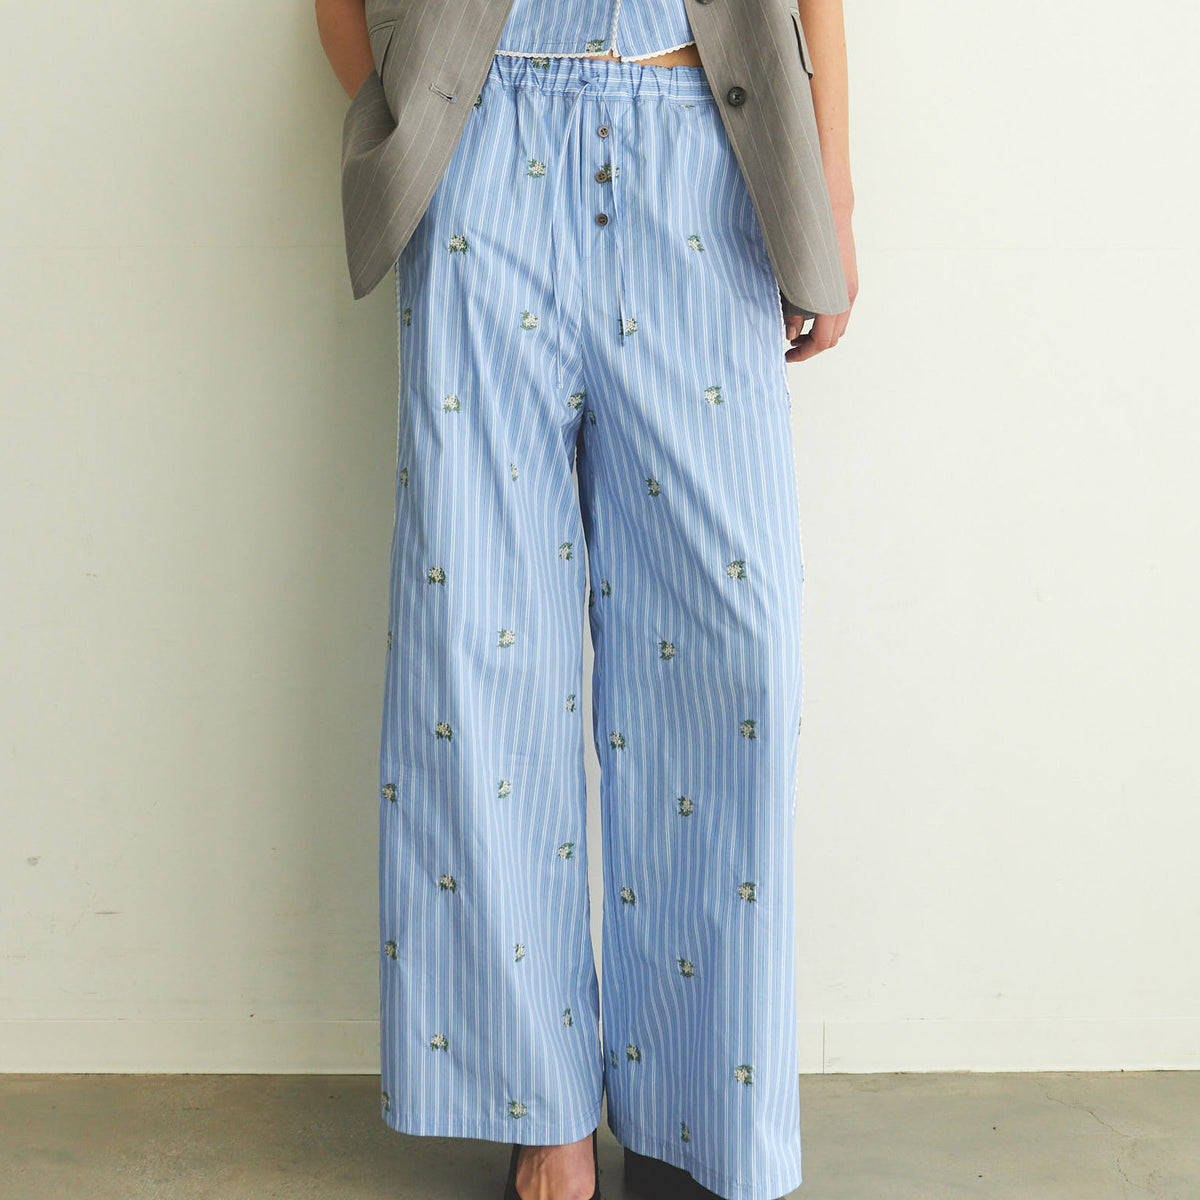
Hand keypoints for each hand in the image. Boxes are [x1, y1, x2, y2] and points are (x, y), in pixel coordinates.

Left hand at [783, 203, 856, 362]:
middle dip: (811, 344)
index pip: (822, 342)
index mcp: (834, 301)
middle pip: (833, 336)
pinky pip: (840, 306)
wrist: (825, 204)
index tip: (786, 354)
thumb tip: (791, 333)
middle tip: (790, 341)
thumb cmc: (804, 238)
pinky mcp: (848, 276)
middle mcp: (846, 296)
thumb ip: (791, 310)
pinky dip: (825, 315)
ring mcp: (850, 286)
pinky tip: (808, 307)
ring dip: (819, 330)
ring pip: (838, 322)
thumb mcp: (788, 281)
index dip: (803, 353)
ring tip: (797, 325)